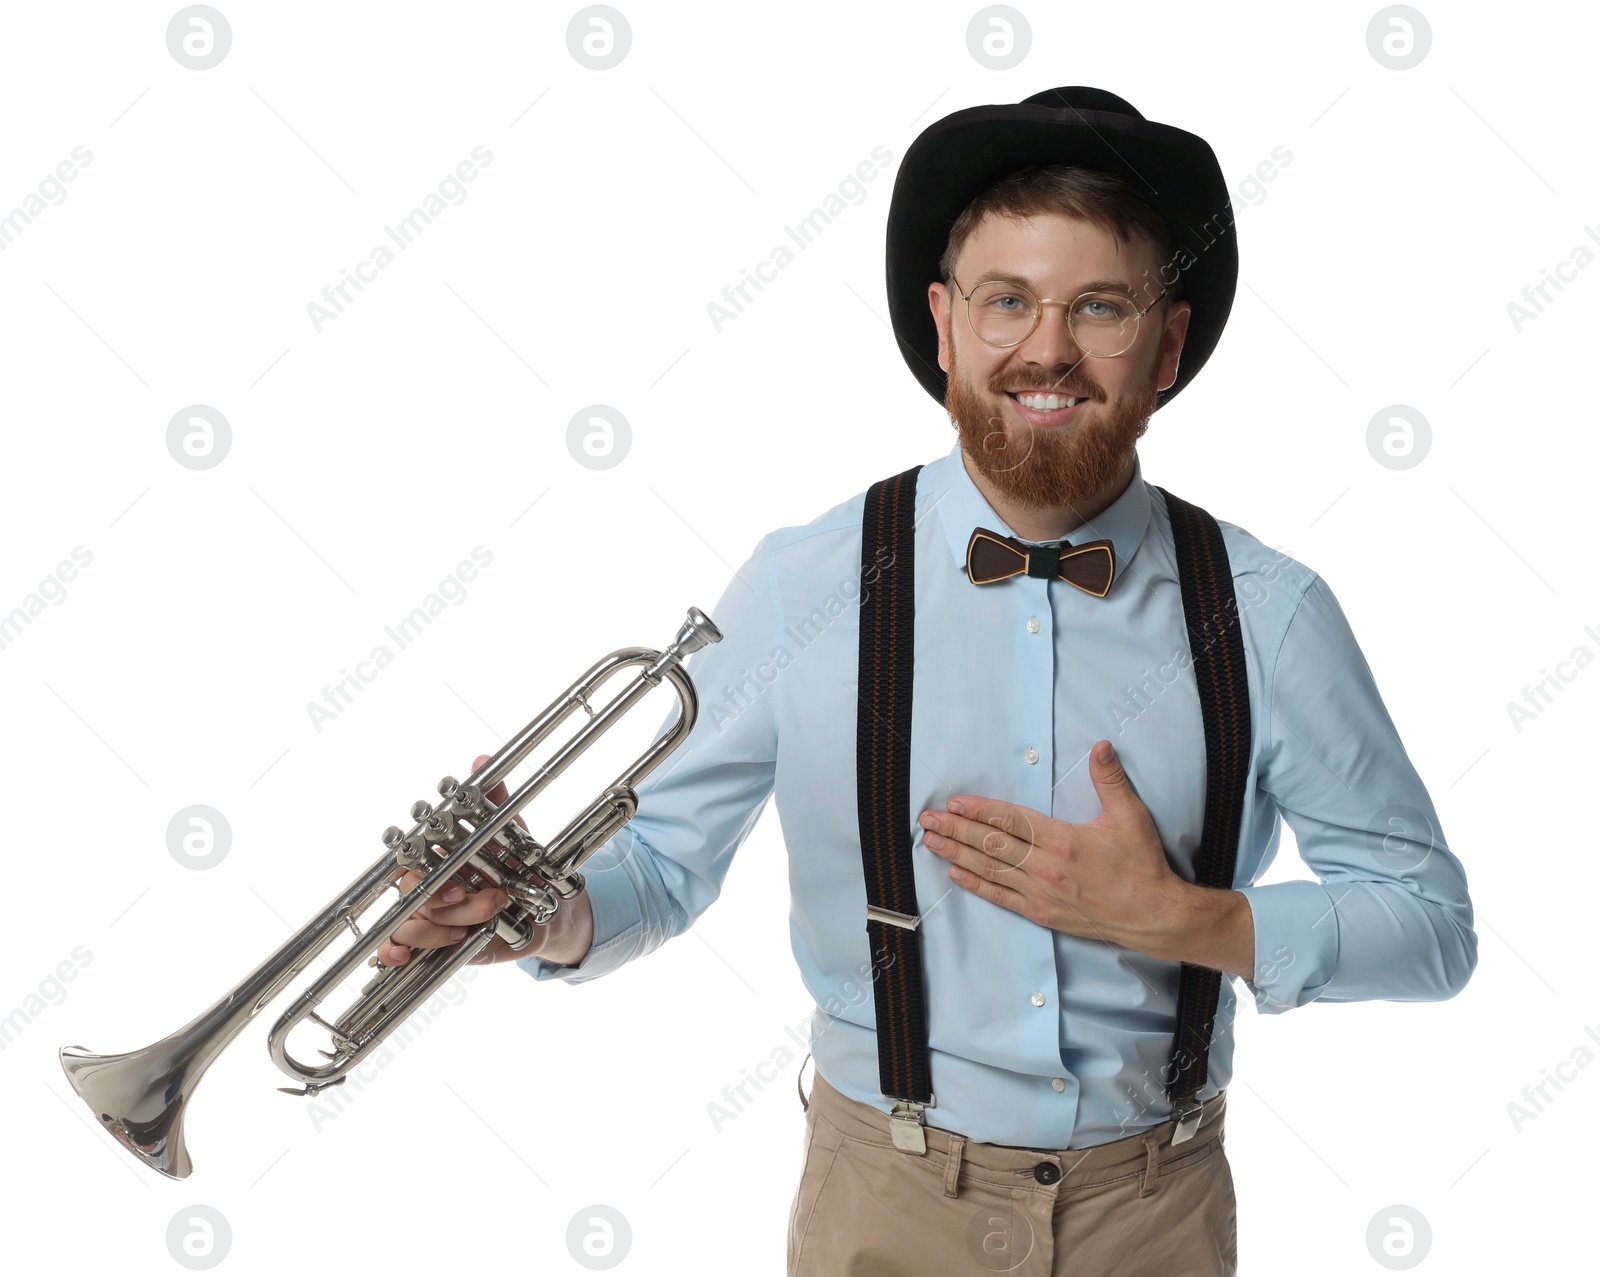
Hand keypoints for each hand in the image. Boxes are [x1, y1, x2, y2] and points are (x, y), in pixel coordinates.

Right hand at [377, 753, 529, 967]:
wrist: (540, 910)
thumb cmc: (515, 866)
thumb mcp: (509, 832)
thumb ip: (493, 800)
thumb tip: (481, 759)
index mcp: (436, 856)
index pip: (410, 857)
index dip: (423, 866)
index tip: (454, 881)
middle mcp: (425, 883)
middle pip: (414, 893)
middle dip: (451, 902)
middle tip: (491, 900)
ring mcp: (422, 913)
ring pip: (407, 923)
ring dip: (442, 928)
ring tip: (484, 920)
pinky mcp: (425, 941)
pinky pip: (389, 947)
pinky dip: (390, 952)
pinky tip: (403, 956)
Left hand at [917, 739, 1189, 959]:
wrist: (1153, 916)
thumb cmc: (1141, 866)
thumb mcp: (1130, 817)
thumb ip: (1110, 780)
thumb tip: (1100, 747)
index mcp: (1063, 841)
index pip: (1010, 821)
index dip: (979, 811)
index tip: (954, 803)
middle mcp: (1046, 868)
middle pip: (991, 845)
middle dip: (955, 830)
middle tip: (926, 820)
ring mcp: (1041, 894)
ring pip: (990, 871)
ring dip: (957, 855)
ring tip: (931, 843)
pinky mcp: (1043, 914)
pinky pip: (1002, 898)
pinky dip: (976, 886)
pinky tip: (956, 875)